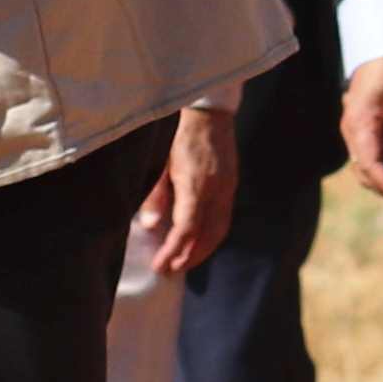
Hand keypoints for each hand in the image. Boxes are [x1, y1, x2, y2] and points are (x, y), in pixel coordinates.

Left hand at [135, 102, 237, 276]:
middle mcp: (217, 190)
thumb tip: (151, 227)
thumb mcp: (159, 161)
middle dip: (190, 257)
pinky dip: (212, 235)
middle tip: (170, 270)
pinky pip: (224, 218)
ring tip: (184, 261)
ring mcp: (228, 188)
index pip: (187, 229)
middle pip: (208, 236)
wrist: (208, 111)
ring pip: (220, 230)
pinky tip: (199, 240)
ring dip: (203, 250)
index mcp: (196, 185)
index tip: (160, 266)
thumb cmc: (177, 134)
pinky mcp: (231, 184)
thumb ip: (155, 195)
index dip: (173, 251)